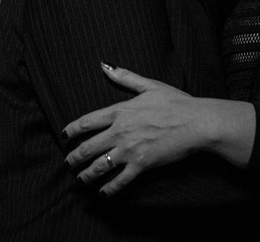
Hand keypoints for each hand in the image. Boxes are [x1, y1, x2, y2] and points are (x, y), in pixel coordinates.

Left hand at [63, 64, 209, 196]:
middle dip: (74, 157)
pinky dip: (109, 188)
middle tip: (67, 162)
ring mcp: (129, 149)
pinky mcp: (141, 165)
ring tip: (80, 179)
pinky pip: (120, 180)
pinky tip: (103, 193)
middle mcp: (120, 131)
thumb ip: (125, 77)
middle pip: (88, 147)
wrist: (195, 122)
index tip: (64, 136)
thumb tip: (105, 65)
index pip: (87, 122)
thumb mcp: (149, 85)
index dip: (72, 130)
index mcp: (120, 111)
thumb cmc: (175, 102)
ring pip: (100, 166)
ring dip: (86, 174)